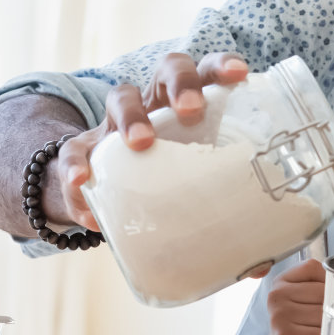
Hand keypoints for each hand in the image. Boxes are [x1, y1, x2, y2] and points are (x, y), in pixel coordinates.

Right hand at [46, 52, 251, 228]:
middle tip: (191, 111)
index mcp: (191, 108)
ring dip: (131, 118)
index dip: (223, 67)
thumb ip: (224, 222)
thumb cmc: (166, 185)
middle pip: (167, 71)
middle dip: (180, 85)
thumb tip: (258, 267)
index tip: (241, 74)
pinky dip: (77, 168)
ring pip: (121, 98)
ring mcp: (117, 123)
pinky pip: (75, 152)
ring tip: (140, 145)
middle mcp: (156, 105)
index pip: (209, 72)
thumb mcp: (193, 194)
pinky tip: (84, 186)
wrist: (105, 192)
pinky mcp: (83, 150)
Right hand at [265, 258, 326, 334]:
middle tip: (324, 325)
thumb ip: (324, 286)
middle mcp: (276, 296)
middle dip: (333, 310)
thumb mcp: (310, 302)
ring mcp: (279, 316)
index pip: (316, 269)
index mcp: (282, 282)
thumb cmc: (303, 331)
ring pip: (324, 315)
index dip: (330, 285)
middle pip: (324, 293)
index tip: (327, 301)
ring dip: (330, 329)